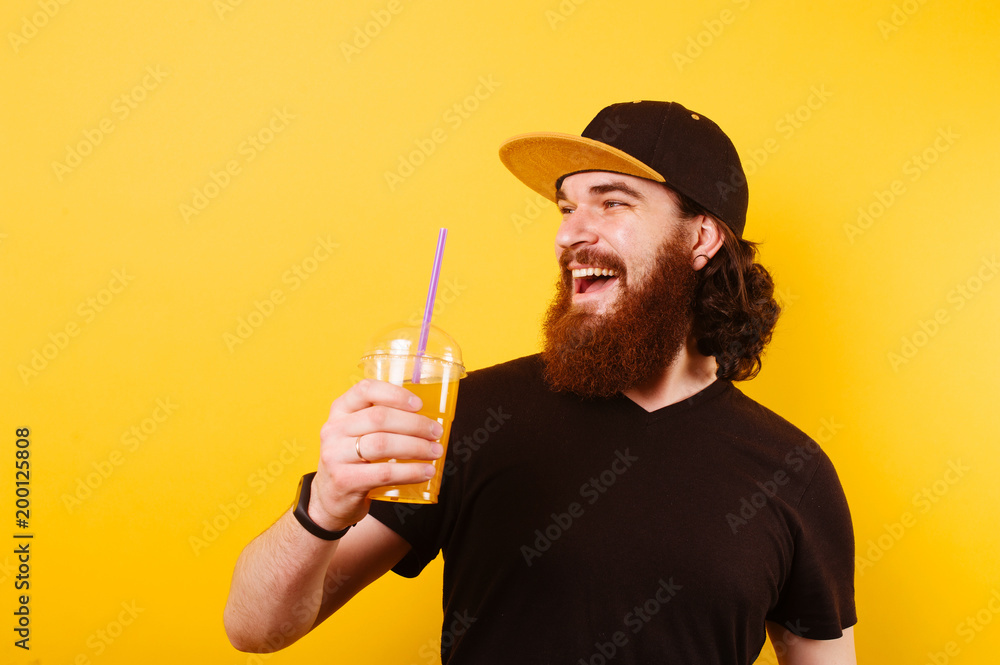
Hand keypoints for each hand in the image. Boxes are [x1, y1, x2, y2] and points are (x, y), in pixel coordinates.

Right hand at [308, 379, 443, 530]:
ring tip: (435, 452)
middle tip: (436, 432)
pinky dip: (410, 472)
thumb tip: (427, 416)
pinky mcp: (344, 480)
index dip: (394, 394)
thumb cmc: (353, 460)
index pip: (365, 390)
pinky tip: (425, 472)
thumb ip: (380, 420)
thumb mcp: (356, 433)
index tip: (418, 404)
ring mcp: (335, 455)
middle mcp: (334, 429)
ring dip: (416, 447)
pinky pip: (384, 472)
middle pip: (379, 418)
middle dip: (414, 424)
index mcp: (340, 410)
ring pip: (382, 444)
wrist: (330, 498)